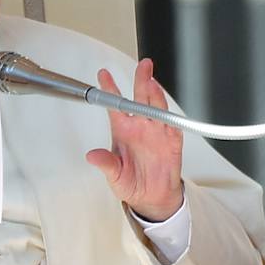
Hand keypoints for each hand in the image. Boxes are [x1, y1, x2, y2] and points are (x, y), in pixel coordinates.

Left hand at [85, 58, 183, 221]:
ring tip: (153, 82)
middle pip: (140, 98)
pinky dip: (170, 118)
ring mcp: (156, 132)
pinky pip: (172, 126)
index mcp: (123, 131)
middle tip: (143, 66)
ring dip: (156, 94)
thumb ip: (106, 164)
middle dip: (141, 80)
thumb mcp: (114, 176)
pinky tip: (166, 109)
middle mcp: (140, 127)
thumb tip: (92, 156)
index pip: (115, 105)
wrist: (152, 198)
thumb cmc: (131, 183)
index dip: (109, 88)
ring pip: (157, 108)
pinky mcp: (171, 142)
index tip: (103, 74)